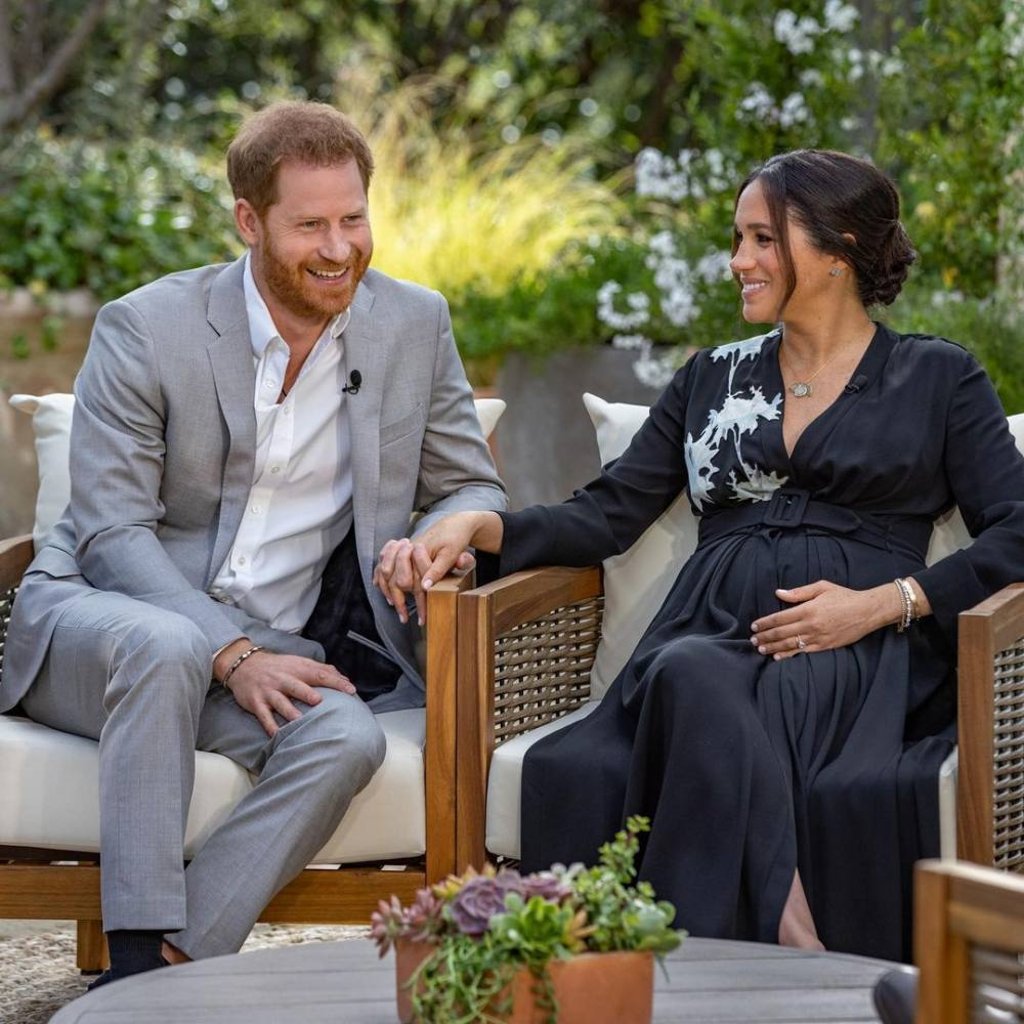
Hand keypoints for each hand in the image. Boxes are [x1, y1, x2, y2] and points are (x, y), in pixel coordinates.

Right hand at [224, 650, 355, 736]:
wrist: (244, 665)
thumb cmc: (278, 667)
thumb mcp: (299, 663)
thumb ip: (321, 670)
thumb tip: (344, 679)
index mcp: (298, 668)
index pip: (319, 673)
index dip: (336, 681)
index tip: (351, 690)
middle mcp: (283, 679)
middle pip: (298, 686)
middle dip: (308, 694)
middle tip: (320, 702)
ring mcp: (269, 691)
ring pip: (280, 702)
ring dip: (289, 711)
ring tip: (299, 721)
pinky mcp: (256, 703)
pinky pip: (264, 716)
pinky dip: (270, 726)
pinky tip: (277, 736)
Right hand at [373, 511, 503, 624]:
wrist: (454, 524)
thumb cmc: (455, 538)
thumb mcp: (452, 553)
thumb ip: (439, 569)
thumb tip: (425, 587)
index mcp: (418, 550)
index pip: (413, 580)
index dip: (418, 602)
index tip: (422, 618)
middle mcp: (407, 550)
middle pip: (394, 578)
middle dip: (398, 600)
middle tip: (404, 617)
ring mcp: (402, 550)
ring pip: (385, 572)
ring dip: (387, 590)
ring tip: (394, 607)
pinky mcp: (401, 550)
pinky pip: (383, 564)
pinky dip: (380, 575)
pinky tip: (379, 586)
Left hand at [749, 580, 901, 659]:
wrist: (868, 611)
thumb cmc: (844, 596)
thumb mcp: (821, 587)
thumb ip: (798, 592)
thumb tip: (778, 593)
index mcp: (808, 609)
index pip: (780, 618)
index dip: (765, 623)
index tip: (754, 626)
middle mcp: (811, 625)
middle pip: (781, 633)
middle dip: (765, 637)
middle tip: (753, 640)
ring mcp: (818, 637)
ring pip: (790, 644)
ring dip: (773, 647)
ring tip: (760, 649)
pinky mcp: (825, 646)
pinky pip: (803, 652)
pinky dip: (789, 655)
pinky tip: (778, 657)